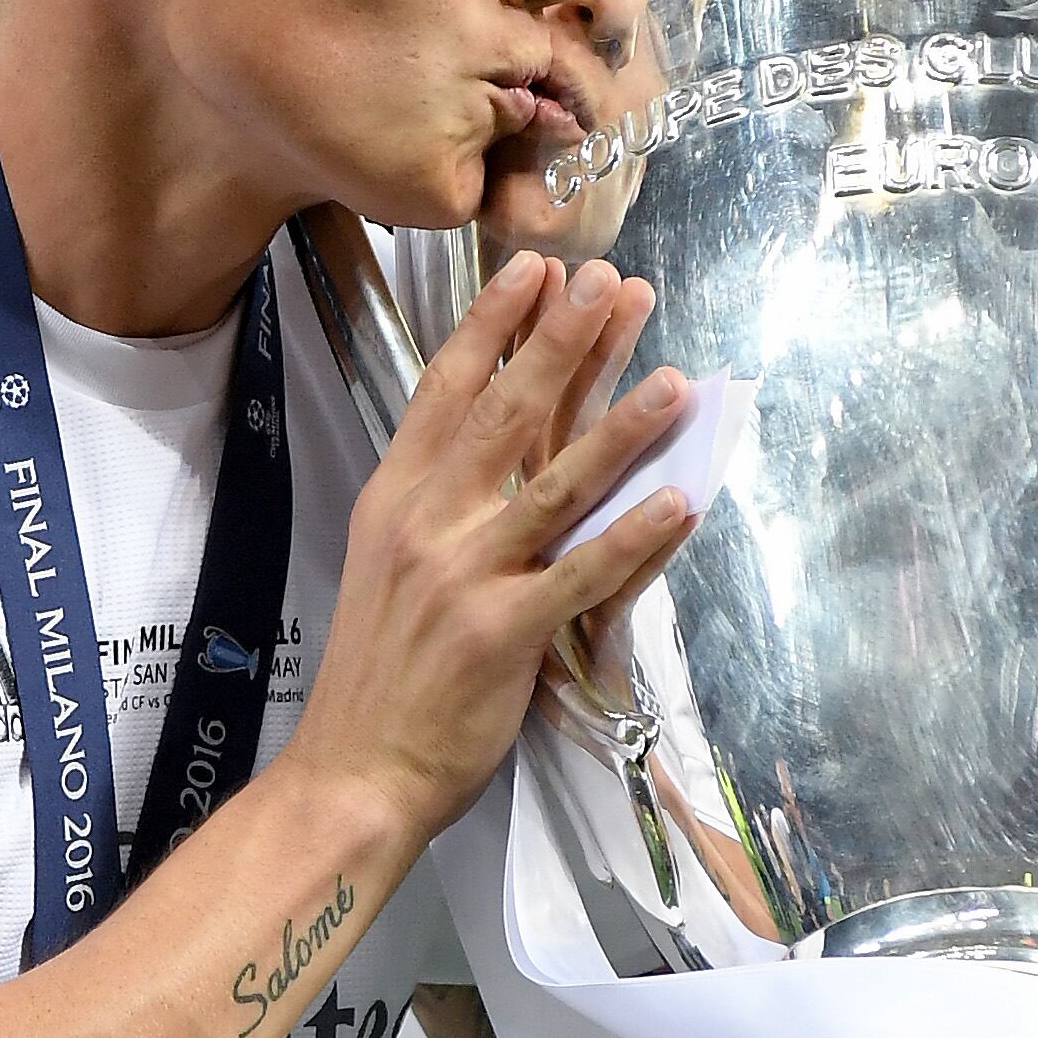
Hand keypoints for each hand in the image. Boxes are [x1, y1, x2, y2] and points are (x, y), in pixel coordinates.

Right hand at [288, 253, 697, 849]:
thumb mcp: (384, 562)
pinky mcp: (505, 633)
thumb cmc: (380, 670)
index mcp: (396, 499)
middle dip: (559, 341)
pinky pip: (583, 575)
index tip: (531, 268)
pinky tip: (681, 503)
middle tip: (604, 280)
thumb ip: (433, 501)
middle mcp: (426, 524)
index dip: (490, 324)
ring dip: (620, 428)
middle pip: (502, 413)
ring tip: (673, 379)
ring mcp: (465, 576)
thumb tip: (489, 444)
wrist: (355, 769)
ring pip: (554, 485)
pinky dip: (635, 538)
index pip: (443, 390)